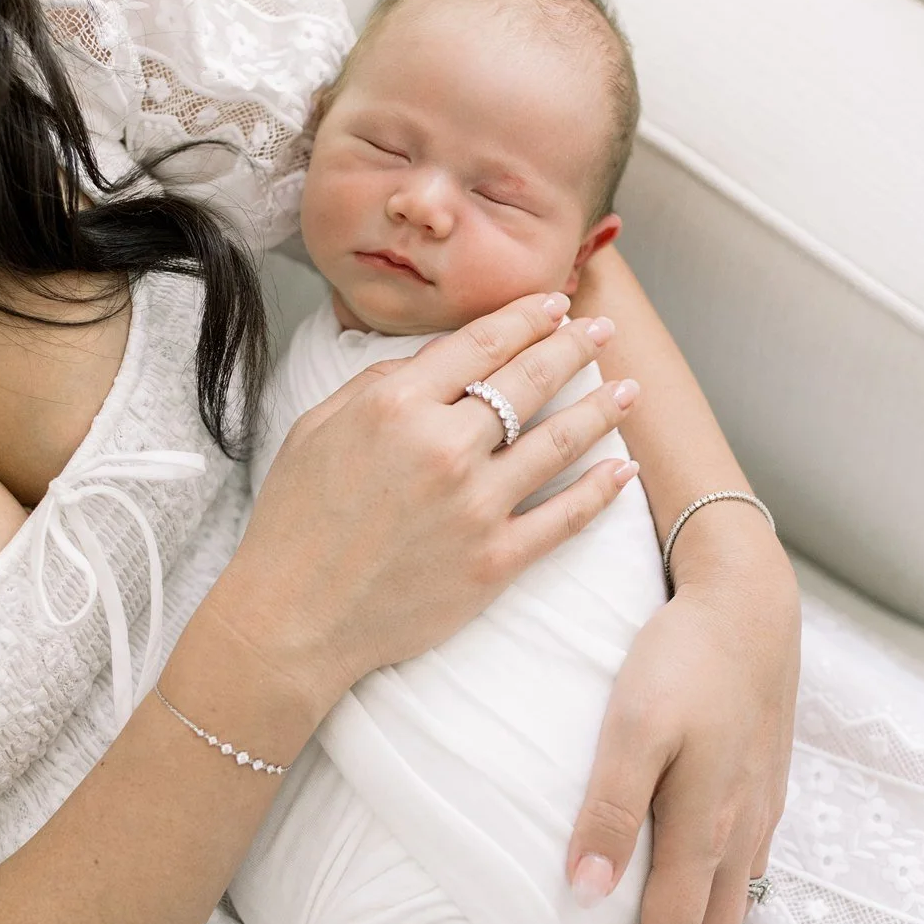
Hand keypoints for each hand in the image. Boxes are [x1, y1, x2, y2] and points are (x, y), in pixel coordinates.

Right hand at [219, 292, 640, 713]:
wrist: (294, 618)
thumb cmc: (295, 523)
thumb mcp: (315, 429)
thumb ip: (375, 384)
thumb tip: (433, 360)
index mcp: (397, 406)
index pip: (481, 344)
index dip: (526, 318)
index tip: (555, 305)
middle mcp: (444, 447)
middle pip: (530, 380)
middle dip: (575, 347)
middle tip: (603, 330)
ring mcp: (476, 506)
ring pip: (560, 441)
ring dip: (602, 409)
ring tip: (629, 390)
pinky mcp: (495, 561)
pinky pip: (565, 517)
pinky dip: (601, 490)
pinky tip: (623, 469)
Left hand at [570, 533, 799, 923]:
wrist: (750, 600)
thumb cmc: (684, 657)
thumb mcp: (633, 726)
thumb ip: (611, 809)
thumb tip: (586, 891)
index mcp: (707, 826)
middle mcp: (742, 830)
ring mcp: (761, 809)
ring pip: (736, 907)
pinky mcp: (765, 783)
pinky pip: (746, 868)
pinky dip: (713, 901)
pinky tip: (681, 881)